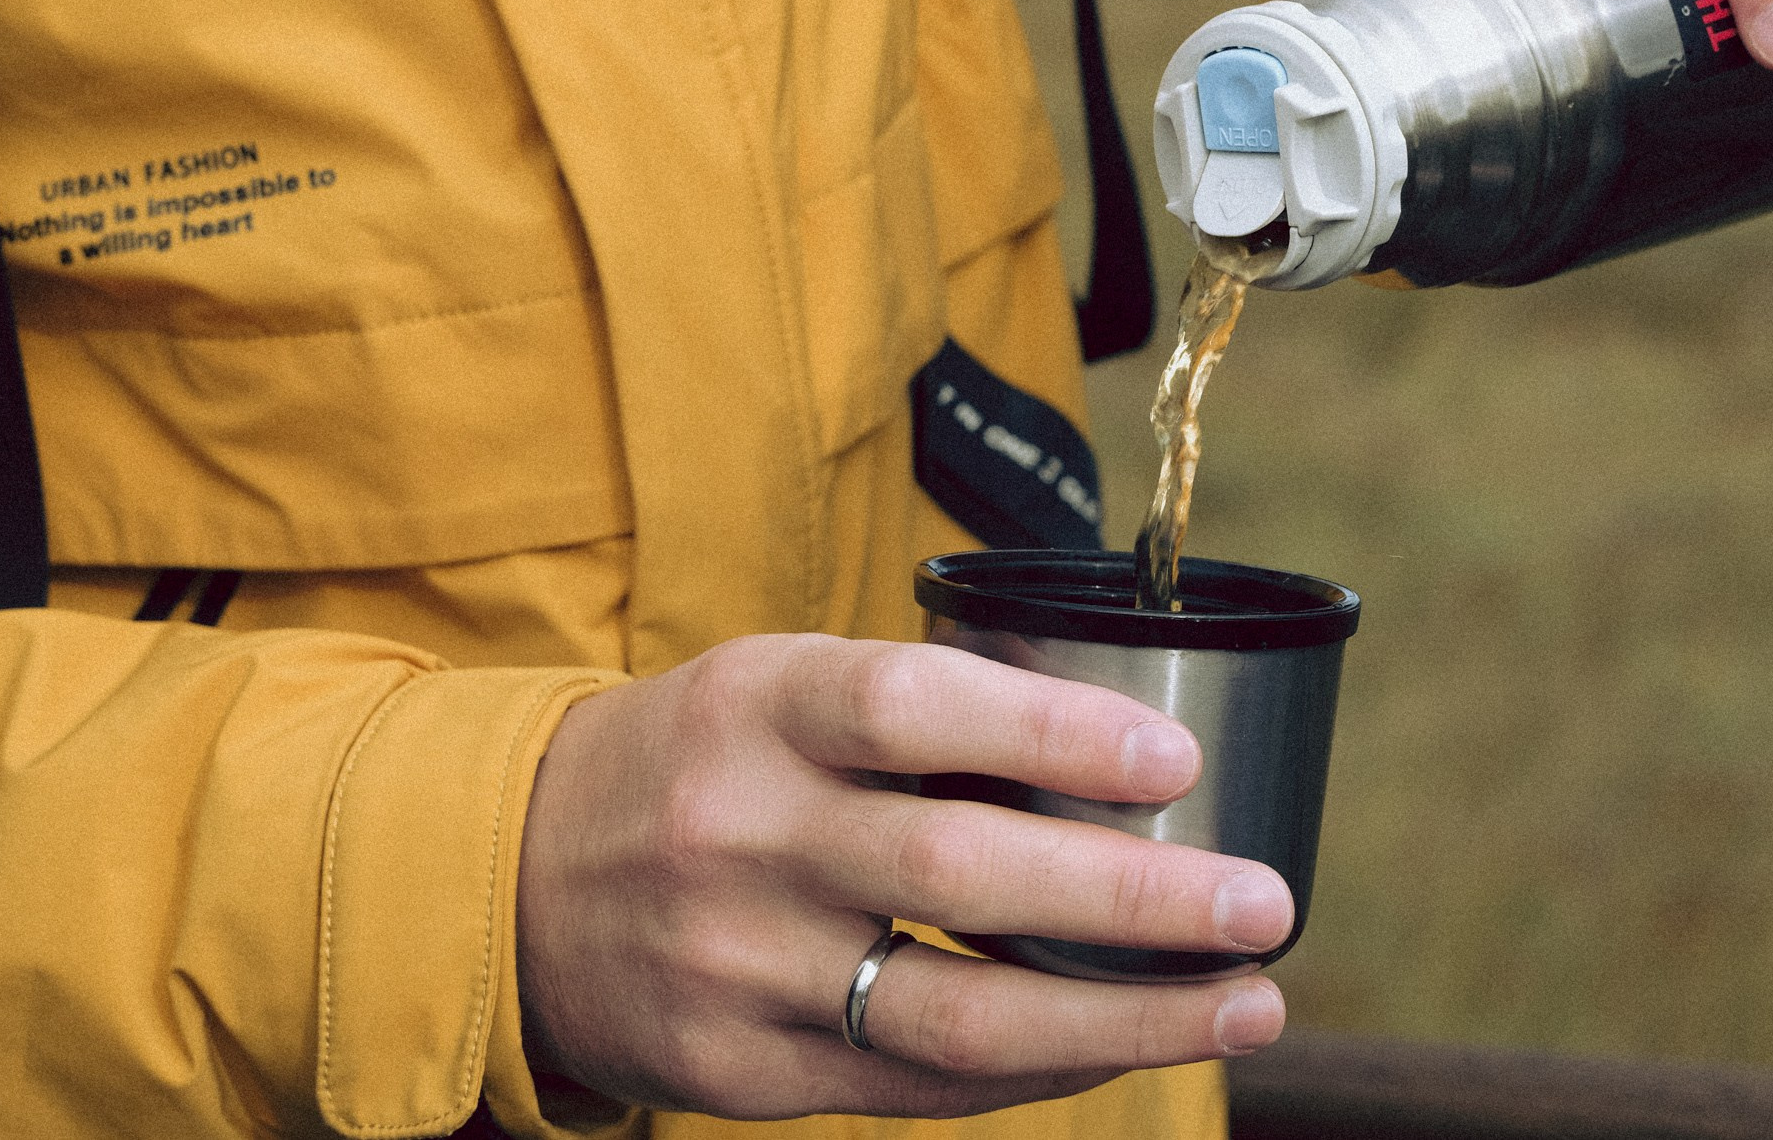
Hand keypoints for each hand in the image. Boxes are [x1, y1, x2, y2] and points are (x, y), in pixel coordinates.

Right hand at [514, 634, 1291, 1119]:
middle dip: (1133, 896)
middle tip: (1264, 903)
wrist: (507, 878)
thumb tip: (1123, 747)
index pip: (914, 707)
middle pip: (958, 868)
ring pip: (954, 1010)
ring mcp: (735, 964)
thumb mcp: (775, 688)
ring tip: (1244, 1004)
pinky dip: (1038, 1068)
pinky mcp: (740, 1070)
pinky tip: (1126, 1047)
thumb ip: (920, 714)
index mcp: (757, 705)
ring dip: (1121, 1018)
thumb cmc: (700, 760)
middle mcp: (739, 832)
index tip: (1175, 762)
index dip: (1054, 732)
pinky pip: (916, 1084)